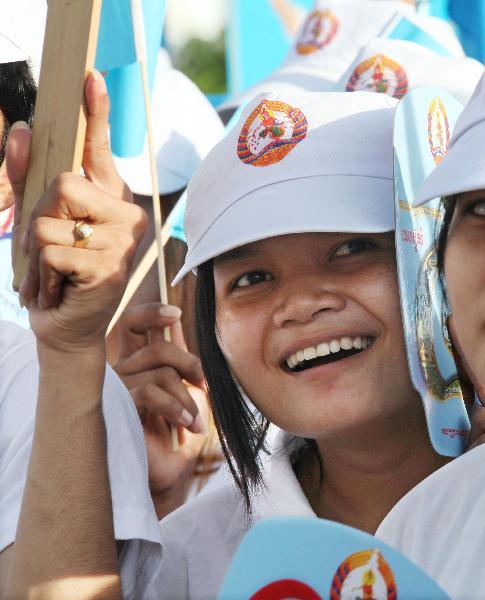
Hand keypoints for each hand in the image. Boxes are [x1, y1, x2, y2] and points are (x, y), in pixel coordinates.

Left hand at [10, 71, 146, 351]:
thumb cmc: (55, 272)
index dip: (95, 112)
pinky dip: (43, 273)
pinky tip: (58, 288)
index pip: (99, 148)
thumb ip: (29, 177)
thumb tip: (24, 131)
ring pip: (52, 220)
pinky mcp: (110, 267)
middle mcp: (125, 215)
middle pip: (64, 183)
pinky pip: (55, 251)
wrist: (67, 327)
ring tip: (52, 273)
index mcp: (111, 198)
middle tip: (48, 249)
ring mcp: (122, 241)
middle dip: (39, 215)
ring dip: (36, 252)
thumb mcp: (38, 221)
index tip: (90, 76)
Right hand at [114, 302, 208, 497]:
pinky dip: (175, 407)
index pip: (132, 324)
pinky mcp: (115, 407)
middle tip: (203, 386)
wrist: (159, 475)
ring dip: (186, 398)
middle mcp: (119, 371)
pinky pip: (150, 390)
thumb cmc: (171, 436)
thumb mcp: (183, 394)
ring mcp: (115, 388)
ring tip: (195, 423)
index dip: (151, 313)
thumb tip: (181, 330)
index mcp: (134, 364)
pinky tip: (185, 426)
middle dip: (186, 360)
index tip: (176, 314)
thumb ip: (180, 365)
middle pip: (152, 344)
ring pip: (160, 370)